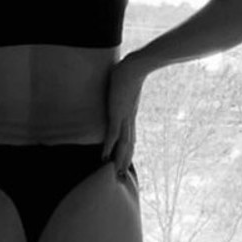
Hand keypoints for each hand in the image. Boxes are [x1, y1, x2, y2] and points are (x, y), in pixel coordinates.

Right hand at [102, 54, 145, 175]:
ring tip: (116, 172)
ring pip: (123, 144)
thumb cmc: (130, 69)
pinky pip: (112, 135)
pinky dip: (108, 147)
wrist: (136, 66)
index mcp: (130, 113)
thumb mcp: (123, 82)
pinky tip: (104, 158)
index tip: (125, 160)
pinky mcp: (117, 114)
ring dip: (119, 159)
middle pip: (129, 145)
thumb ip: (120, 86)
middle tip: (122, 175)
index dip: (128, 149)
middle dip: (126, 160)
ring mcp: (124, 117)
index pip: (130, 136)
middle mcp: (129, 119)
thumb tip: (116, 80)